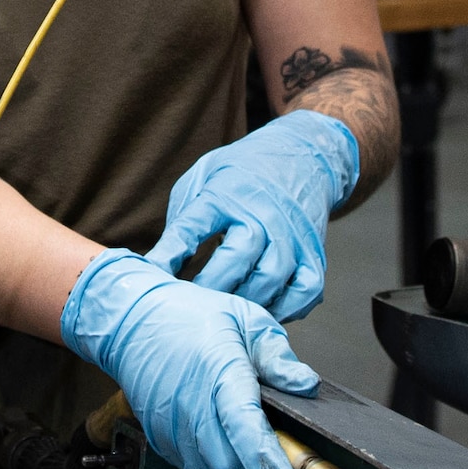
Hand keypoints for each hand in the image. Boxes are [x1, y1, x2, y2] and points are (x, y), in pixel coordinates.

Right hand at [60, 250, 318, 468]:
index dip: (265, 459)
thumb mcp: (244, 318)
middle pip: (229, 465)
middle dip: (260, 468)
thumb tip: (307, 385)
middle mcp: (189, 405)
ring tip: (249, 439)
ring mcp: (170, 427)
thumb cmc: (191, 317)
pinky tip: (224, 437)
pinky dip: (217, 465)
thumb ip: (277, 356)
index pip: (242, 424)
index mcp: (218, 370)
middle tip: (276, 444)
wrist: (132, 322)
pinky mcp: (160, 441)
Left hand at [145, 110, 358, 321]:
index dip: (169, 254)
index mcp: (227, 193)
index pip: (193, 226)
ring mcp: (293, 235)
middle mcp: (263, 213)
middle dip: (209, 288)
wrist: (303, 156)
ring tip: (225, 313)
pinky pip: (304, 292)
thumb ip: (183, 219)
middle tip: (190, 307)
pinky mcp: (315, 254)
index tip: (152, 276)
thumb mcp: (204, 177)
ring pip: (270, 280)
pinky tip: (263, 310)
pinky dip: (284, 310)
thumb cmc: (242, 174)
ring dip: (244, 304)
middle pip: (237, 258)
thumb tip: (161, 268)